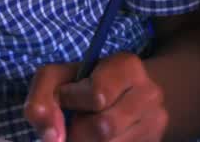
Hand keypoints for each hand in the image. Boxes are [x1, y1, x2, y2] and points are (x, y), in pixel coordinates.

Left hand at [25, 53, 166, 141]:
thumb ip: (43, 97)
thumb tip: (51, 137)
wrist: (122, 94)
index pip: (97, 95)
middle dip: (78, 130)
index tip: (67, 97)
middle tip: (75, 121)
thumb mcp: (58, 77)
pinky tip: (99, 140)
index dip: (72, 101)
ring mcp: (157, 122)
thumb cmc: (82, 84)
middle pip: (104, 127)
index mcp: (127, 66)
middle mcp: (150, 93)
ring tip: (86, 131)